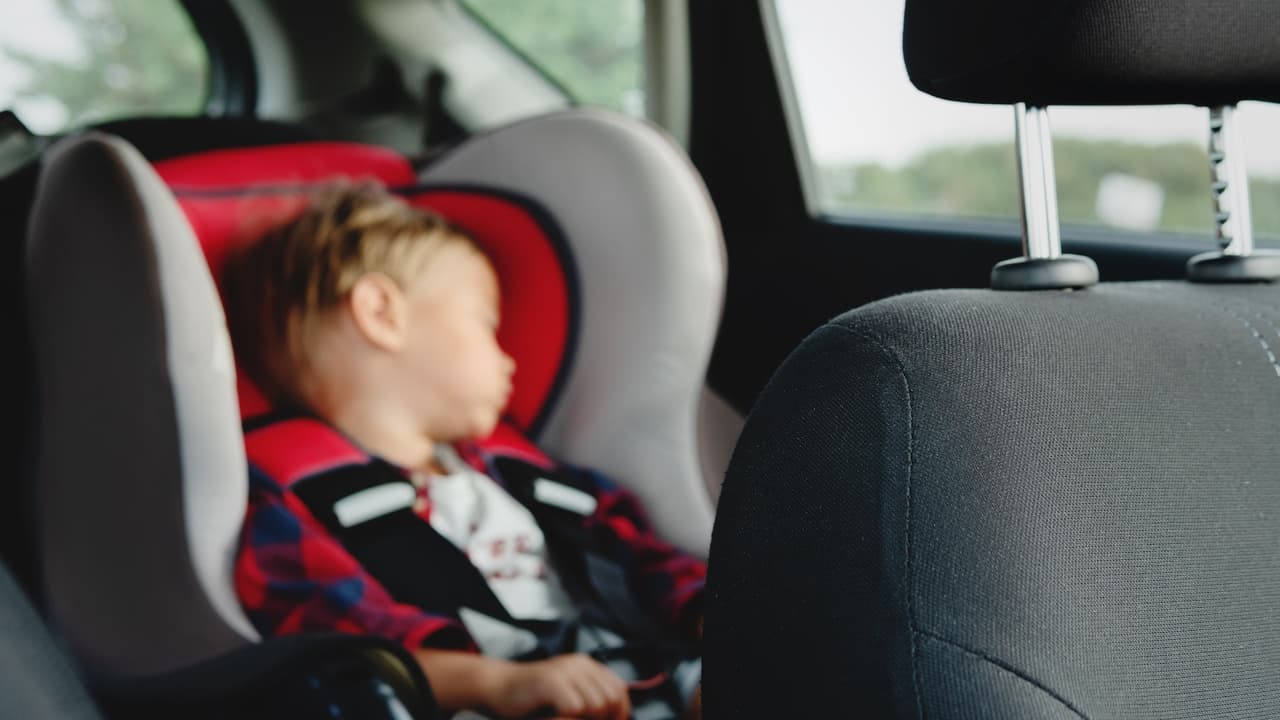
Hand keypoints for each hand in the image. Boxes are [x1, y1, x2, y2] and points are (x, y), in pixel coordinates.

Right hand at [490, 653, 630, 719]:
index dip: (620, 712)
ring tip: (567, 718)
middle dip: (604, 719)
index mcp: (586, 665)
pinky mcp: (551, 681)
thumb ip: (589, 698)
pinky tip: (556, 716)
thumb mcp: (567, 693)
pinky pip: (575, 707)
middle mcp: (579, 664)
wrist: (498, 687)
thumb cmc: (532, 697)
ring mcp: (565, 671)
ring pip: (597, 704)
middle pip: (612, 698)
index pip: (619, 689)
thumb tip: (617, 715)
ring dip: (586, 719)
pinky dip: (568, 718)